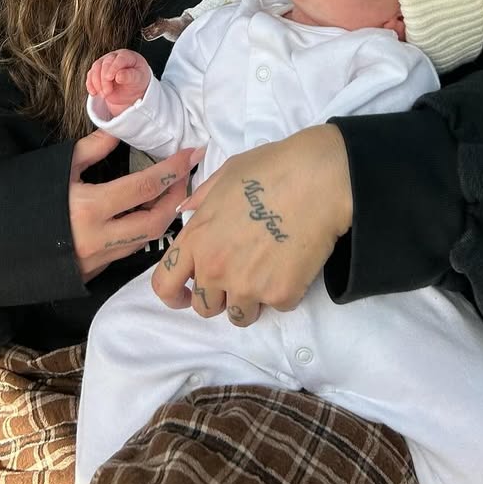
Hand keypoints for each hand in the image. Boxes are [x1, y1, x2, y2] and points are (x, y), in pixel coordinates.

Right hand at [68, 129, 197, 282]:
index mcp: (90, 208)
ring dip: (162, 217)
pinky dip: (141, 232)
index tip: (191, 154)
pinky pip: (126, 251)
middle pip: (156, 221)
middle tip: (185, 177)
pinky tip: (143, 214)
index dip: (173, 170)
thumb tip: (119, 131)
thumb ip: (93, 148)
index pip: (145, 187)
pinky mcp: (91, 273)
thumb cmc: (24, 198)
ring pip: (144, 240)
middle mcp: (99, 238)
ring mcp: (96, 260)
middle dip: (177, 199)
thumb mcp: (58, 166)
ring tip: (169, 194)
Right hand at [86, 49, 151, 115]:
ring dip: (97, 83)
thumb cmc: (137, 80)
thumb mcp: (139, 79)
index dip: (114, 67)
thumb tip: (119, 76)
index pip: (119, 59)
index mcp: (127, 56)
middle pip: (105, 64)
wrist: (132, 89)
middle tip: (107, 92)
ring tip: (104, 94)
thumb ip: (130, 76)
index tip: (110, 78)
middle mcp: (114, 57)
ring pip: (95, 68)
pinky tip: (94, 93)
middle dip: (104, 79)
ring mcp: (104, 63)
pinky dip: (90, 85)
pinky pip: (90, 76)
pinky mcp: (97, 72)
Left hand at [151, 125, 351, 326]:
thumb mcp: (225, 174)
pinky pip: (277, 305)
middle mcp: (215, 267)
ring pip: (239, 315)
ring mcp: (247, 285)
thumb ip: (201, 199)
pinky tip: (294, 262)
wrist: (318, 179)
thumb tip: (186, 212)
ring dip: (250, 300)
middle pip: (204, 307)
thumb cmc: (271, 168)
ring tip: (268, 270)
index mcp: (197, 238)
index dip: (174, 294)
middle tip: (240, 274)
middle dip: (219, 296)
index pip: (164, 285)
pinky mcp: (280, 294)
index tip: (188, 294)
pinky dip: (284, 291)